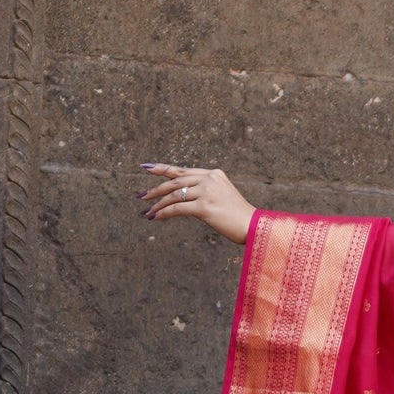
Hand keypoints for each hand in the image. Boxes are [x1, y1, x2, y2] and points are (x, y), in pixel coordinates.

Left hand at [139, 164, 254, 244]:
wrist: (252, 226)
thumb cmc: (238, 216)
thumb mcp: (222, 196)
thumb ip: (205, 192)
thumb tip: (183, 199)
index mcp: (213, 174)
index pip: (183, 170)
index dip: (163, 169)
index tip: (147, 167)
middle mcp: (209, 179)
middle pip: (175, 180)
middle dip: (156, 189)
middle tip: (141, 195)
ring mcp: (207, 192)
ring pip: (174, 195)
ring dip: (157, 204)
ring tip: (146, 211)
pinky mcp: (204, 207)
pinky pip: (177, 209)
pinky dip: (164, 213)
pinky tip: (155, 217)